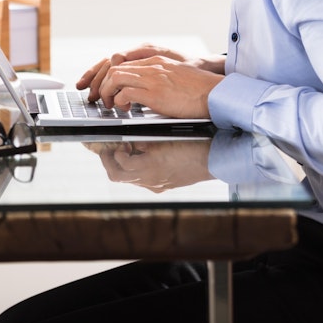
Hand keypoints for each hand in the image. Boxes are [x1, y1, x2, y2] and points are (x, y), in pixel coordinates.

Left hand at [77, 44, 225, 116]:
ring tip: (111, 105)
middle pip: (113, 68)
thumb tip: (145, 91)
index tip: (105, 89)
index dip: (108, 76)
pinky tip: (126, 109)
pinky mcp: (154, 92)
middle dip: (102, 84)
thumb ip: (159, 78)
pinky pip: (125, 92)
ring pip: (114, 78)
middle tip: (102, 99)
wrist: (215, 93)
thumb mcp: (175, 77)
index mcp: (155, 61)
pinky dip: (119, 101)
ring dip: (107, 92)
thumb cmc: (199, 90)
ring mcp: (152, 78)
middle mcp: (151, 66)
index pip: (122, 62)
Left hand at [84, 139, 212, 192]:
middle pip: (118, 176)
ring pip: (130, 179)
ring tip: (127, 151)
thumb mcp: (165, 137)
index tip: (115, 143)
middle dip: (109, 162)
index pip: (119, 165)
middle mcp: (150, 180)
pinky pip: (143, 180)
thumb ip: (145, 141)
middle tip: (108, 150)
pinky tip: (143, 158)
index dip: (113, 153)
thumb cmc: (193, 145)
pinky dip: (136, 170)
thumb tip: (132, 143)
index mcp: (149, 167)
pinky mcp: (163, 185)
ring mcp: (157, 185)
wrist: (214, 159)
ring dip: (122, 166)